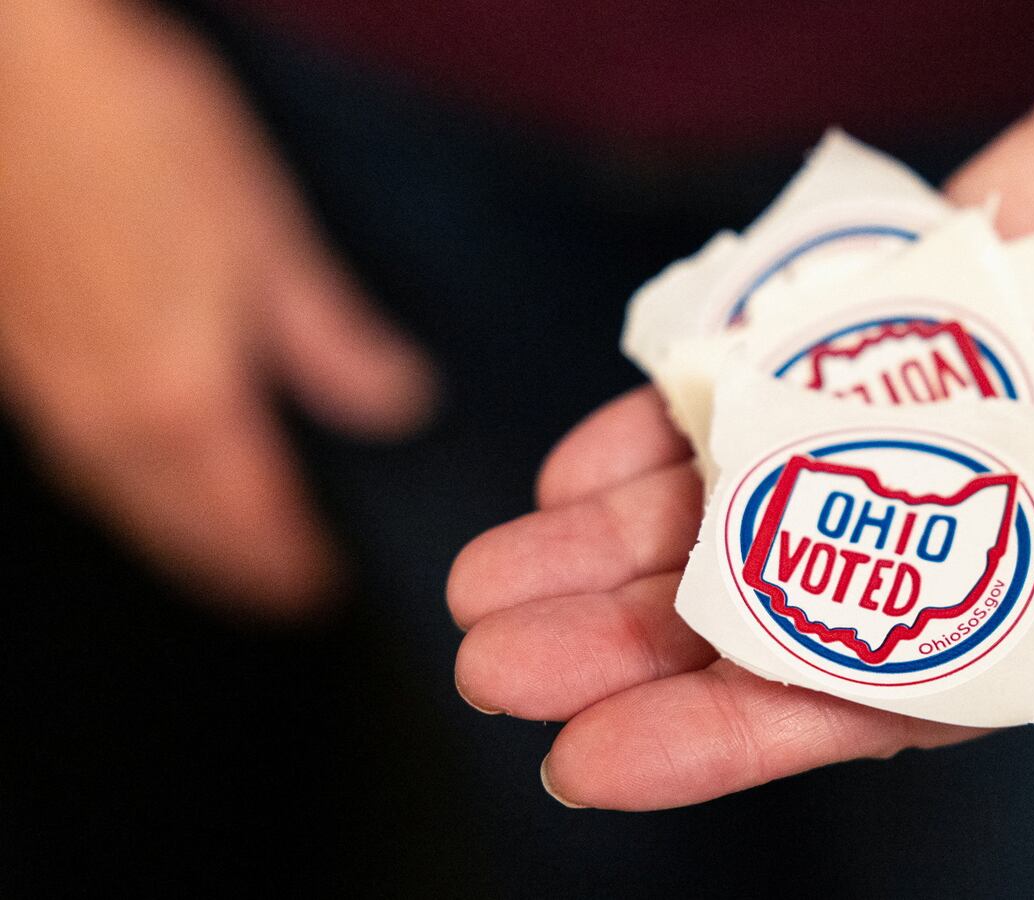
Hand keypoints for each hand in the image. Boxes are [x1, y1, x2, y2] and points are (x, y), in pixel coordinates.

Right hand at [0, 1, 434, 617]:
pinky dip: (126, 491)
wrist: (13, 66)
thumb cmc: (146, 137)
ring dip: (177, 540)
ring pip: (121, 503)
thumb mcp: (271, 238)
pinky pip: (79, 460)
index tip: (321, 589)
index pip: (251, 519)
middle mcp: (106, 418)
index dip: (288, 561)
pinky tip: (144, 474)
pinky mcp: (15, 356)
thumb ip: (335, 340)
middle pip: (178, 530)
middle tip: (280, 592)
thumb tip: (401, 404)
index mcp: (183, 399)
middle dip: (234, 569)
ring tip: (221, 554)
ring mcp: (48, 392)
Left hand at [449, 0, 1033, 806]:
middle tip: (493, 668)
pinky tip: (586, 451)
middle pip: (800, 594)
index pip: (902, 680)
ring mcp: (961, 391)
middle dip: (643, 638)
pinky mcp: (932, 291)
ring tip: (494, 575)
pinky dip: (694, 403)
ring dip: (629, 532)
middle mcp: (1015, 495)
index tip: (600, 761)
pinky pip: (793, 359)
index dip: (746, 728)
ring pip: (769, 484)